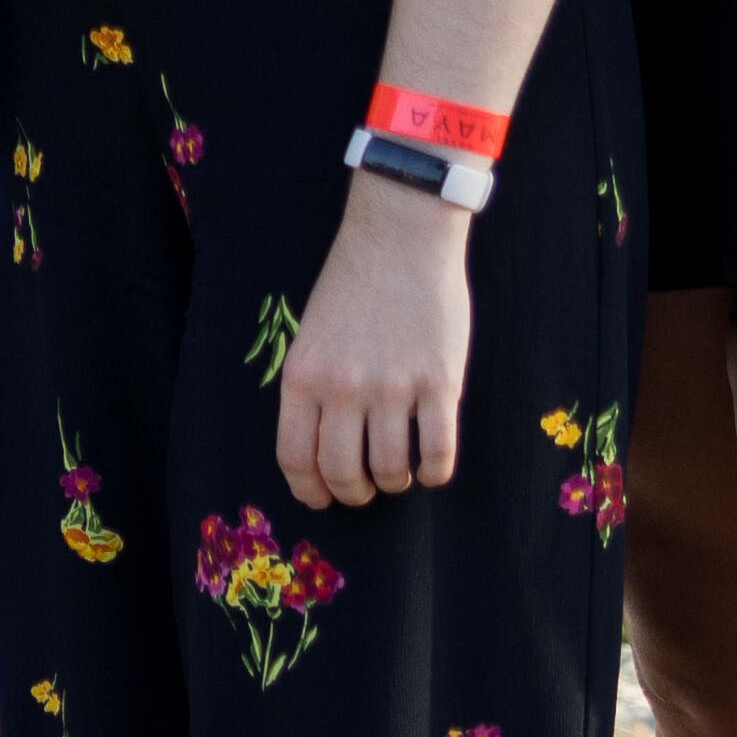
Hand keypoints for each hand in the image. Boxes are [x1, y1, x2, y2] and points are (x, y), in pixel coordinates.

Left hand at [277, 186, 475, 507]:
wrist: (400, 237)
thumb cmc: (353, 284)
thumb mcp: (310, 337)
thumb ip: (313, 388)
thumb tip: (321, 447)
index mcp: (302, 377)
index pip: (295, 457)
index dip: (309, 490)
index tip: (322, 499)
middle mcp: (343, 388)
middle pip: (343, 472)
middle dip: (354, 493)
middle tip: (365, 489)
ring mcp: (393, 387)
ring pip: (391, 469)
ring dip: (395, 482)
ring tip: (399, 473)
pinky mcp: (440, 382)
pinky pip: (438, 451)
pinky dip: (435, 472)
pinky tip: (432, 468)